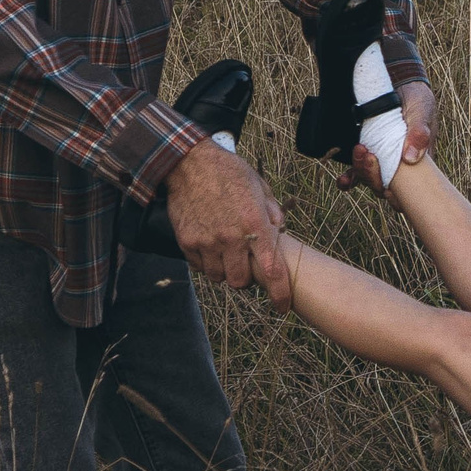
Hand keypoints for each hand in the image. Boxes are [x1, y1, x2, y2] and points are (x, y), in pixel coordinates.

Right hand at [162, 138, 292, 308]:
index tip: (283, 306)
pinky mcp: (187, 242)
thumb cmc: (230, 173)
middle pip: (241, 282)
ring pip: (219, 278)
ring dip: (225, 271)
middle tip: (246, 263)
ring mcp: (207, 242)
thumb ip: (273, 213)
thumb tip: (280, 232)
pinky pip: (200, 268)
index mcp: (256, 224)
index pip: (272, 270)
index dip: (279, 294)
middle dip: (246, 277)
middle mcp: (232, 238)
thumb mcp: (260, 188)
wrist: (191, 164)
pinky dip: (207, 263)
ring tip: (227, 253)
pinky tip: (210, 246)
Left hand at [335, 80, 437, 191]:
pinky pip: (357, 173)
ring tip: (359, 150)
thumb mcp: (422, 112)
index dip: (396, 196)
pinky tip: (343, 179)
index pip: (409, 191)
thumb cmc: (418, 101)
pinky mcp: (368, 155)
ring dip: (360, 172)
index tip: (386, 185)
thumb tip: (411, 158)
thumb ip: (419, 133)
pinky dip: (349, 179)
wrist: (401, 87)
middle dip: (373, 176)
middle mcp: (400, 169)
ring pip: (370, 180)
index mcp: (419, 165)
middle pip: (384, 187)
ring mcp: (382, 163)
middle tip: (368, 154)